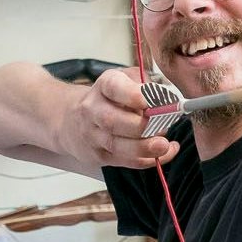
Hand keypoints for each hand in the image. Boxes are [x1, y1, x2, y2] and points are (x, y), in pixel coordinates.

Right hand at [57, 66, 180, 170]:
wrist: (73, 120)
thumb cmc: (110, 98)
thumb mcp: (126, 80)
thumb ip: (148, 83)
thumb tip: (168, 98)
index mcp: (104, 86)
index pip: (114, 88)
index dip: (134, 94)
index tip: (154, 100)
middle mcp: (94, 110)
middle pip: (112, 120)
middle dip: (141, 125)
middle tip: (163, 125)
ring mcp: (94, 135)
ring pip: (117, 145)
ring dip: (144, 147)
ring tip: (164, 145)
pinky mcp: (101, 156)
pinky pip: (126, 161)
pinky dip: (148, 159)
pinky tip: (166, 152)